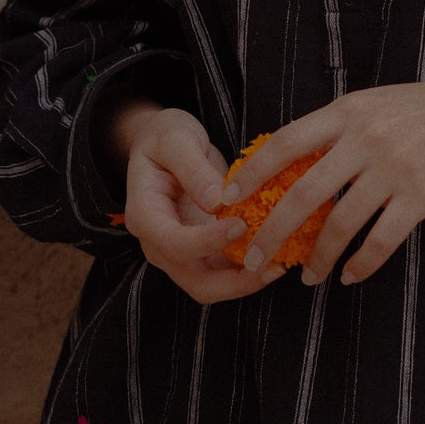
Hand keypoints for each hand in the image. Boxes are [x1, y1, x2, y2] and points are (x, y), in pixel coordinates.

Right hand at [118, 102, 287, 304]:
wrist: (161, 144)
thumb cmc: (165, 137)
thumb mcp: (175, 139)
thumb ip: (193, 169)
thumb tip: (217, 202)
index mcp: (145, 216)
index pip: (174, 244)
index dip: (209, 241)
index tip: (242, 224)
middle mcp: (159, 244)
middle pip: (194, 281)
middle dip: (234, 282)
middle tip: (272, 265)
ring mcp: (179, 252)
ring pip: (211, 286)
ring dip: (245, 282)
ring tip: (279, 266)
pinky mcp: (200, 251)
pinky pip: (223, 272)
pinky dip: (248, 271)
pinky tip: (276, 256)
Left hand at [217, 77, 424, 287]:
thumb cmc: (419, 110)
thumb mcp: (370, 105)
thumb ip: (332, 130)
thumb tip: (285, 163)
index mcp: (347, 113)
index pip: (285, 143)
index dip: (252, 173)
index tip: (227, 199)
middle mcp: (366, 139)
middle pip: (303, 192)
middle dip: (272, 232)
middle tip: (255, 259)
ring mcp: (394, 169)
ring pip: (340, 223)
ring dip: (318, 257)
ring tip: (307, 276)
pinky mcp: (420, 196)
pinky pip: (381, 240)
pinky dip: (360, 264)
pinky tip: (348, 275)